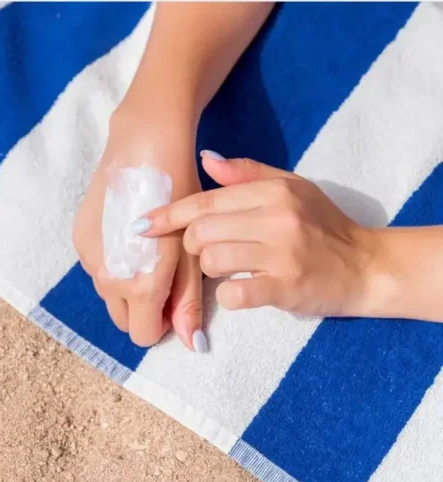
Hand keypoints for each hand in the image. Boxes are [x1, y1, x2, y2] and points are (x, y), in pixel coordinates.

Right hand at [72, 107, 205, 349]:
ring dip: (126, 286)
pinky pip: (97, 269)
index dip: (163, 323)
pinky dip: (112, 263)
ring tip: (146, 251)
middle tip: (163, 274)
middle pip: (124, 320)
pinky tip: (127, 234)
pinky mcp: (79, 240)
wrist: (145, 149)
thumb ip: (189, 304)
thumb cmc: (181, 198)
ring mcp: (89, 259)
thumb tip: (191, 346)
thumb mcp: (192, 253)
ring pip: (109, 294)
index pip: (144, 336)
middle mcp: (107, 280)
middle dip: (143, 308)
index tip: (175, 297)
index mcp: (140, 286)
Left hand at [140, 152, 375, 316]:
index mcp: (273, 191)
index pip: (205, 199)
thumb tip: (204, 158)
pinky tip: (242, 290)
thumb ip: (247, 173)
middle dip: (191, 245)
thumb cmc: (324, 225)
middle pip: (201, 231)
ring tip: (229, 268)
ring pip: (212, 261)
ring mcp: (282, 254)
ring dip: (210, 270)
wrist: (368, 267)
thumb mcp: (292, 187)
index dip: (168, 214)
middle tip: (204, 251)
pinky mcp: (286, 288)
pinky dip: (229, 295)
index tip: (140, 225)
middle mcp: (276, 218)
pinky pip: (233, 294)